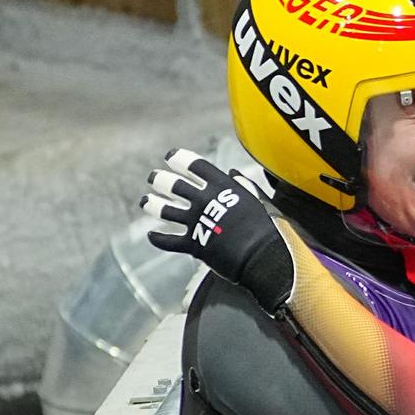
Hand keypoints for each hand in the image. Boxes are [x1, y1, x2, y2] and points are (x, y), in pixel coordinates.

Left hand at [140, 149, 290, 310]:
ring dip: (153, 205)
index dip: (180, 159)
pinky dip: (158, 239)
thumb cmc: (269, 229)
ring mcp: (197, 222)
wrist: (264, 258)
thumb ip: (246, 186)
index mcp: (222, 187)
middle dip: (161, 180)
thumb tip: (234, 173)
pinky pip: (169, 241)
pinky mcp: (193, 244)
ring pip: (166, 211)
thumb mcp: (261, 201)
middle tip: (153, 177)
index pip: (195, 166)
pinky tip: (151, 236)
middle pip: (175, 186)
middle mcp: (205, 201)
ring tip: (145, 201)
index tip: (170, 156)